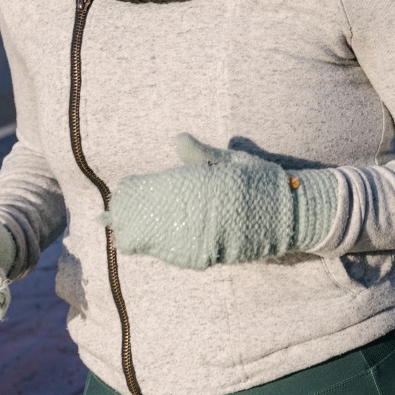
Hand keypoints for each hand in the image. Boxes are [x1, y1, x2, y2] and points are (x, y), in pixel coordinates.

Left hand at [103, 133, 336, 269]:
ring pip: (157, 242)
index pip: (153, 192)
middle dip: (125, 221)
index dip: (131, 196)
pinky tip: (147, 249)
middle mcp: (196, 214)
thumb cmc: (263, 180)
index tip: (115, 198)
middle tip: (102, 222)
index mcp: (198, 186)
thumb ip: (201, 155)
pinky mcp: (209, 255)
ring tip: (116, 237)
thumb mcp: (232, 161)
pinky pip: (176, 256)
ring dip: (137, 239)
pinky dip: (160, 251)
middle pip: (148, 221)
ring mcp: (201, 238)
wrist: (292, 213)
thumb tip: (176, 139)